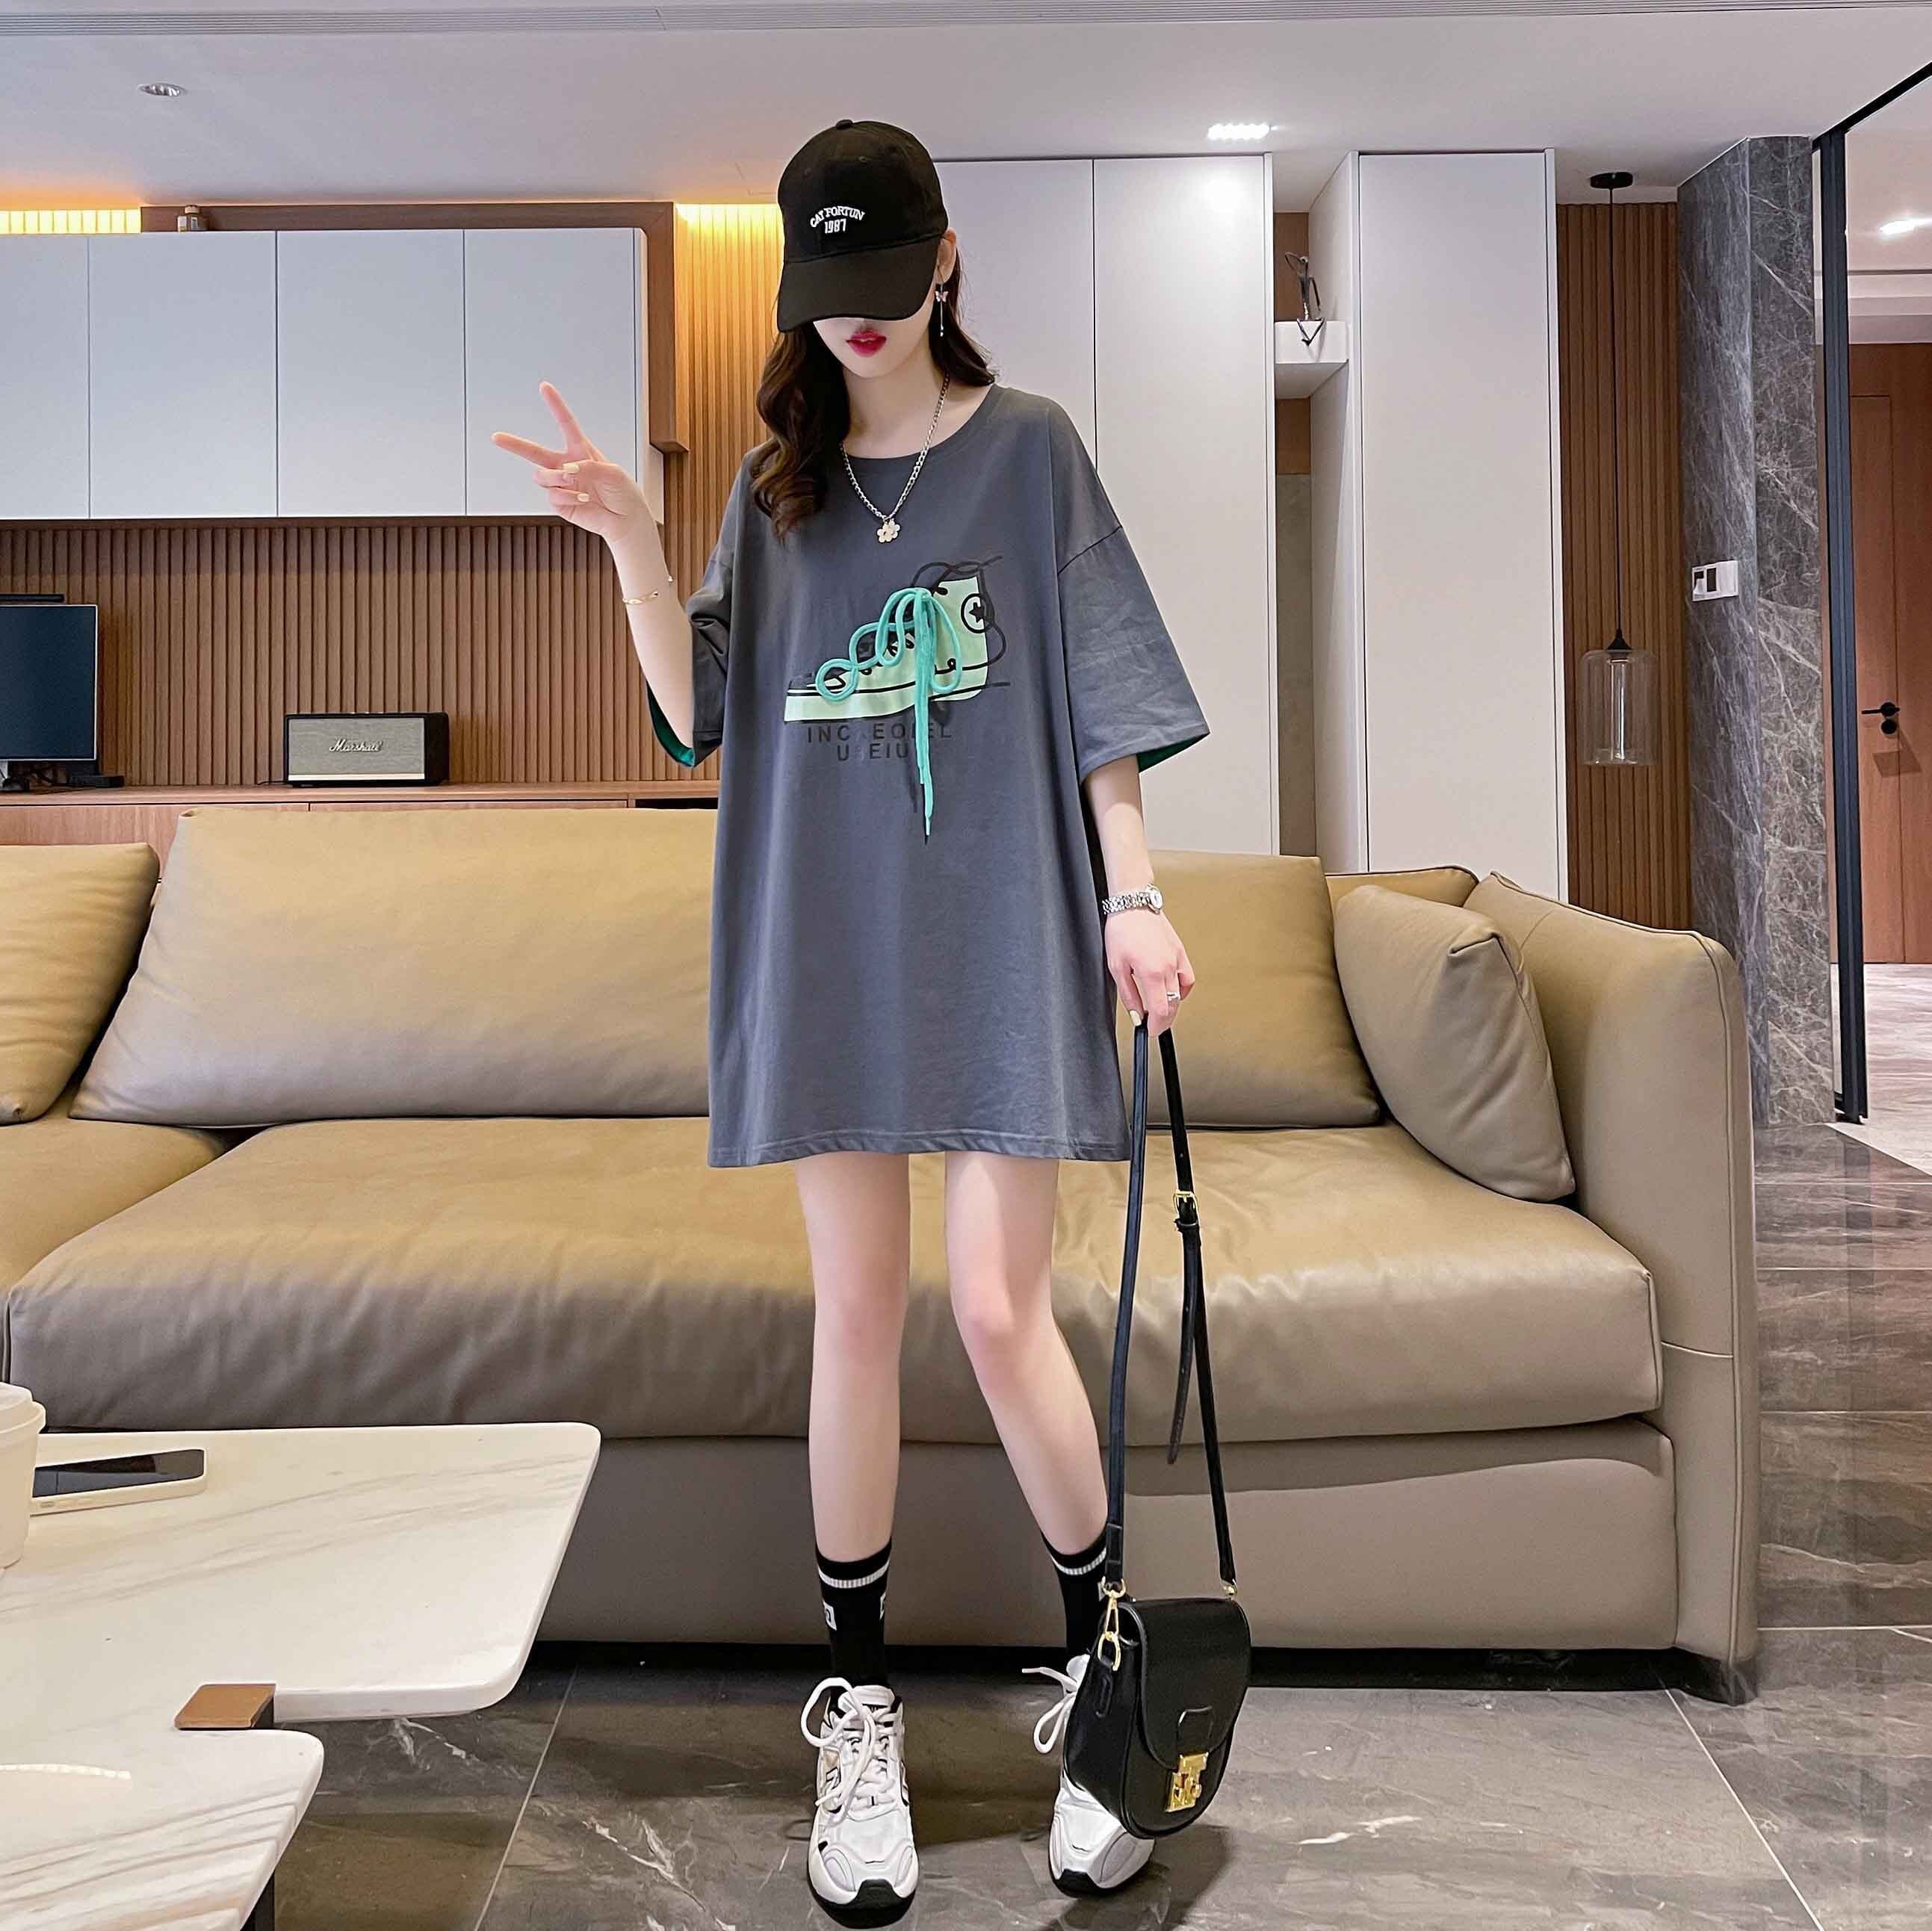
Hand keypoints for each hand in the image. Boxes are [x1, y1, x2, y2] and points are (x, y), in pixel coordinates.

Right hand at [491, 382, 651, 546]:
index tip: (545, 387)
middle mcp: (567, 466)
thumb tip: (566, 470)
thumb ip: (589, 466)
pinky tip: (582, 499)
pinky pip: (552, 496)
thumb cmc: (623, 492)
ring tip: (572, 481)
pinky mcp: (560, 503)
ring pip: (542, 475)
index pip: (566, 424)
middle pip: (535, 452)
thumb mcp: (612, 472)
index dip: (555, 405)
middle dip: (515, 444)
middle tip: (496, 437)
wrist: (627, 520)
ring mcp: (562, 485)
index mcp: (581, 451)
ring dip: (555, 477)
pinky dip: (566, 496)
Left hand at [1106, 909, 1194, 1037]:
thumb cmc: (1122, 930)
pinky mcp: (1180, 952)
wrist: (1133, 904)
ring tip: (1159, 1008)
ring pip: (1181, 994)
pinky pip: (1187, 978)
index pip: (1161, 1011)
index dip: (1156, 1026)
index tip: (1150, 1030)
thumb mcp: (1116, 967)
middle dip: (1164, 1021)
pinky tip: (1171, 990)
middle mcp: (1169, 967)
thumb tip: (1137, 1014)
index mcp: (1152, 972)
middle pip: (1173, 1006)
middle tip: (1153, 1024)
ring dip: (1172, 1006)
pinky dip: (1181, 989)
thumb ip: (1129, 995)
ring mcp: (1177, 959)